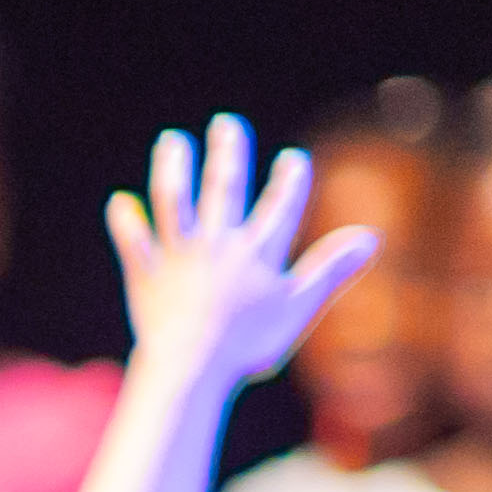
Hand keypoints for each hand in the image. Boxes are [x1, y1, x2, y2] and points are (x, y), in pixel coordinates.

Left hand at [102, 117, 375, 406]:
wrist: (190, 368)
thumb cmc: (248, 345)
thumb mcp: (299, 306)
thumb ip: (331, 268)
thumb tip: (372, 237)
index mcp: (257, 252)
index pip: (280, 205)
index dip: (289, 181)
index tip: (292, 159)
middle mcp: (217, 244)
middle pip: (224, 186)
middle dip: (227, 152)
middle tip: (225, 123)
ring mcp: (178, 256)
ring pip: (174, 200)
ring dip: (173, 167)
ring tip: (171, 141)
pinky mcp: (145, 274)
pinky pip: (132, 242)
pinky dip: (125, 221)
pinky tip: (120, 202)